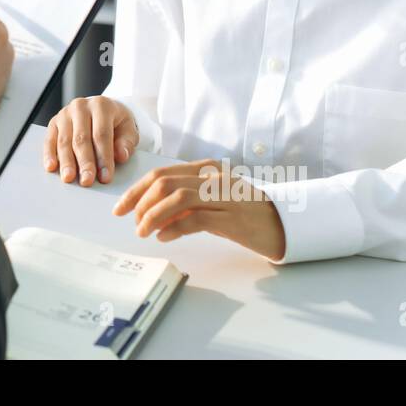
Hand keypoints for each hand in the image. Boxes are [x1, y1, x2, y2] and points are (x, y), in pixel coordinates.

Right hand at [43, 95, 138, 185]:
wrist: (102, 110)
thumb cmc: (116, 122)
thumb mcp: (128, 129)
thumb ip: (126, 142)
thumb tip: (121, 155)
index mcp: (101, 105)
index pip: (102, 135)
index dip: (103, 157)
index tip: (105, 177)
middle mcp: (81, 107)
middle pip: (81, 138)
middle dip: (84, 162)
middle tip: (86, 180)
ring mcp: (65, 114)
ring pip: (64, 141)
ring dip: (66, 161)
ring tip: (69, 178)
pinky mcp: (54, 122)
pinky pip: (50, 140)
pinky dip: (49, 154)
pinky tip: (51, 167)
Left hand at [111, 158, 286, 260]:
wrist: (284, 225)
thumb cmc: (244, 214)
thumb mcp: (212, 202)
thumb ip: (185, 204)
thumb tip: (152, 217)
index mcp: (207, 169)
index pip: (162, 173)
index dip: (136, 190)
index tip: (121, 207)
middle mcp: (214, 177)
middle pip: (164, 182)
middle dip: (140, 202)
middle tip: (130, 221)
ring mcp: (224, 196)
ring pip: (176, 198)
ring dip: (153, 215)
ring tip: (143, 231)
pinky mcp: (232, 217)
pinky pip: (195, 218)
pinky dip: (174, 227)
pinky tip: (163, 237)